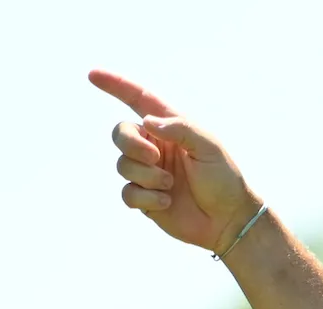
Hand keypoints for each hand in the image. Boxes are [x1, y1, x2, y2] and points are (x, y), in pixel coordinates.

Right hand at [89, 69, 261, 253]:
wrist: (229, 220)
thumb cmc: (224, 179)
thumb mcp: (209, 147)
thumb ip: (180, 128)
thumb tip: (147, 121)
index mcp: (170, 128)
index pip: (138, 100)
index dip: (115, 86)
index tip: (93, 74)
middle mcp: (155, 147)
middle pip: (121, 133)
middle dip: (131, 143)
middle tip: (154, 157)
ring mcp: (148, 172)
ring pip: (123, 165)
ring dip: (147, 176)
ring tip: (171, 184)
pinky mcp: (144, 198)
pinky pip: (128, 193)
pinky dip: (146, 198)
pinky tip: (167, 202)